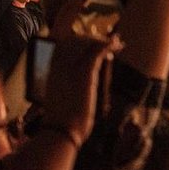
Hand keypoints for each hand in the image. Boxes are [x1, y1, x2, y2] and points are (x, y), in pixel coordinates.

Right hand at [42, 31, 122, 148]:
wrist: (61, 131)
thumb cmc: (62, 122)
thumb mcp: (60, 101)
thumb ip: (66, 89)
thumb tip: (77, 87)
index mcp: (51, 71)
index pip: (63, 46)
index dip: (78, 41)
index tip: (91, 44)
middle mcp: (59, 65)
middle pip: (75, 41)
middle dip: (93, 38)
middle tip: (108, 42)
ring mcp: (71, 68)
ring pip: (87, 43)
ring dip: (103, 40)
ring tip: (116, 43)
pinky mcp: (85, 73)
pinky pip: (97, 51)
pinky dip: (108, 44)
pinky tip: (117, 44)